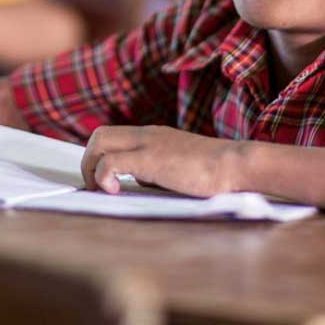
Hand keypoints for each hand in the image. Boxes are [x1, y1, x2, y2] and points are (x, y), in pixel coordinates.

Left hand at [80, 125, 251, 196]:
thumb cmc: (215, 172)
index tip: (101, 181)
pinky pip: (111, 161)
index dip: (100, 157)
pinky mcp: (150, 159)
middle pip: (100, 135)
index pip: (114, 136)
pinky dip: (103, 175)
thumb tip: (140, 180)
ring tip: (101, 190)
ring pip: (100, 142)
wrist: (236, 165)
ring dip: (91, 167)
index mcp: (154, 135)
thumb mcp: (179, 166)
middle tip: (95, 187)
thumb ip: (157, 169)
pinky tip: (114, 190)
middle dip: (88, 162)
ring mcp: (148, 144)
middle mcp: (147, 135)